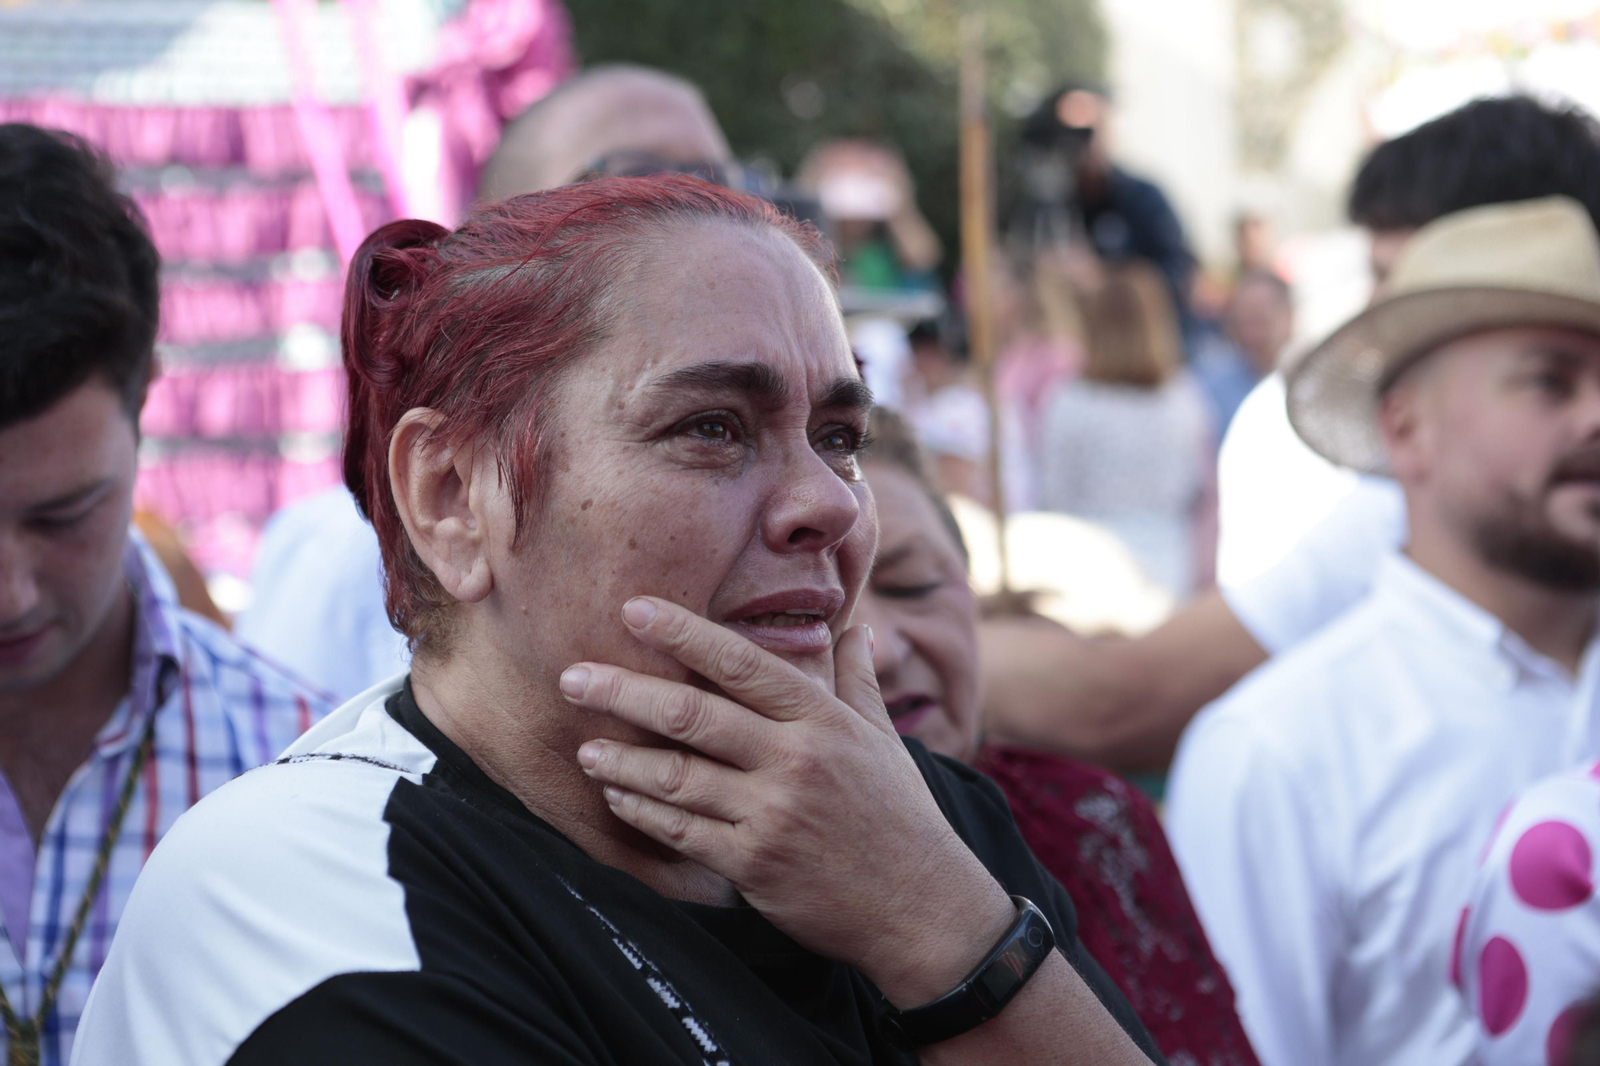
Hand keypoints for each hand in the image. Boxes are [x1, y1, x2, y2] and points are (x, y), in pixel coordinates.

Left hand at [560, 596, 1012, 1006]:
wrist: (924, 911)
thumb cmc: (901, 817)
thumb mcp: (883, 739)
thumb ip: (856, 679)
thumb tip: (853, 626)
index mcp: (822, 720)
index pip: (741, 663)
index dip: (682, 633)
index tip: (632, 610)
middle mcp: (794, 760)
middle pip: (691, 714)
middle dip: (623, 692)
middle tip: (573, 677)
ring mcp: (772, 814)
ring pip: (675, 777)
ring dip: (621, 761)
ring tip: (584, 748)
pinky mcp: (754, 865)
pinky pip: (681, 832)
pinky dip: (643, 812)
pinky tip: (619, 799)